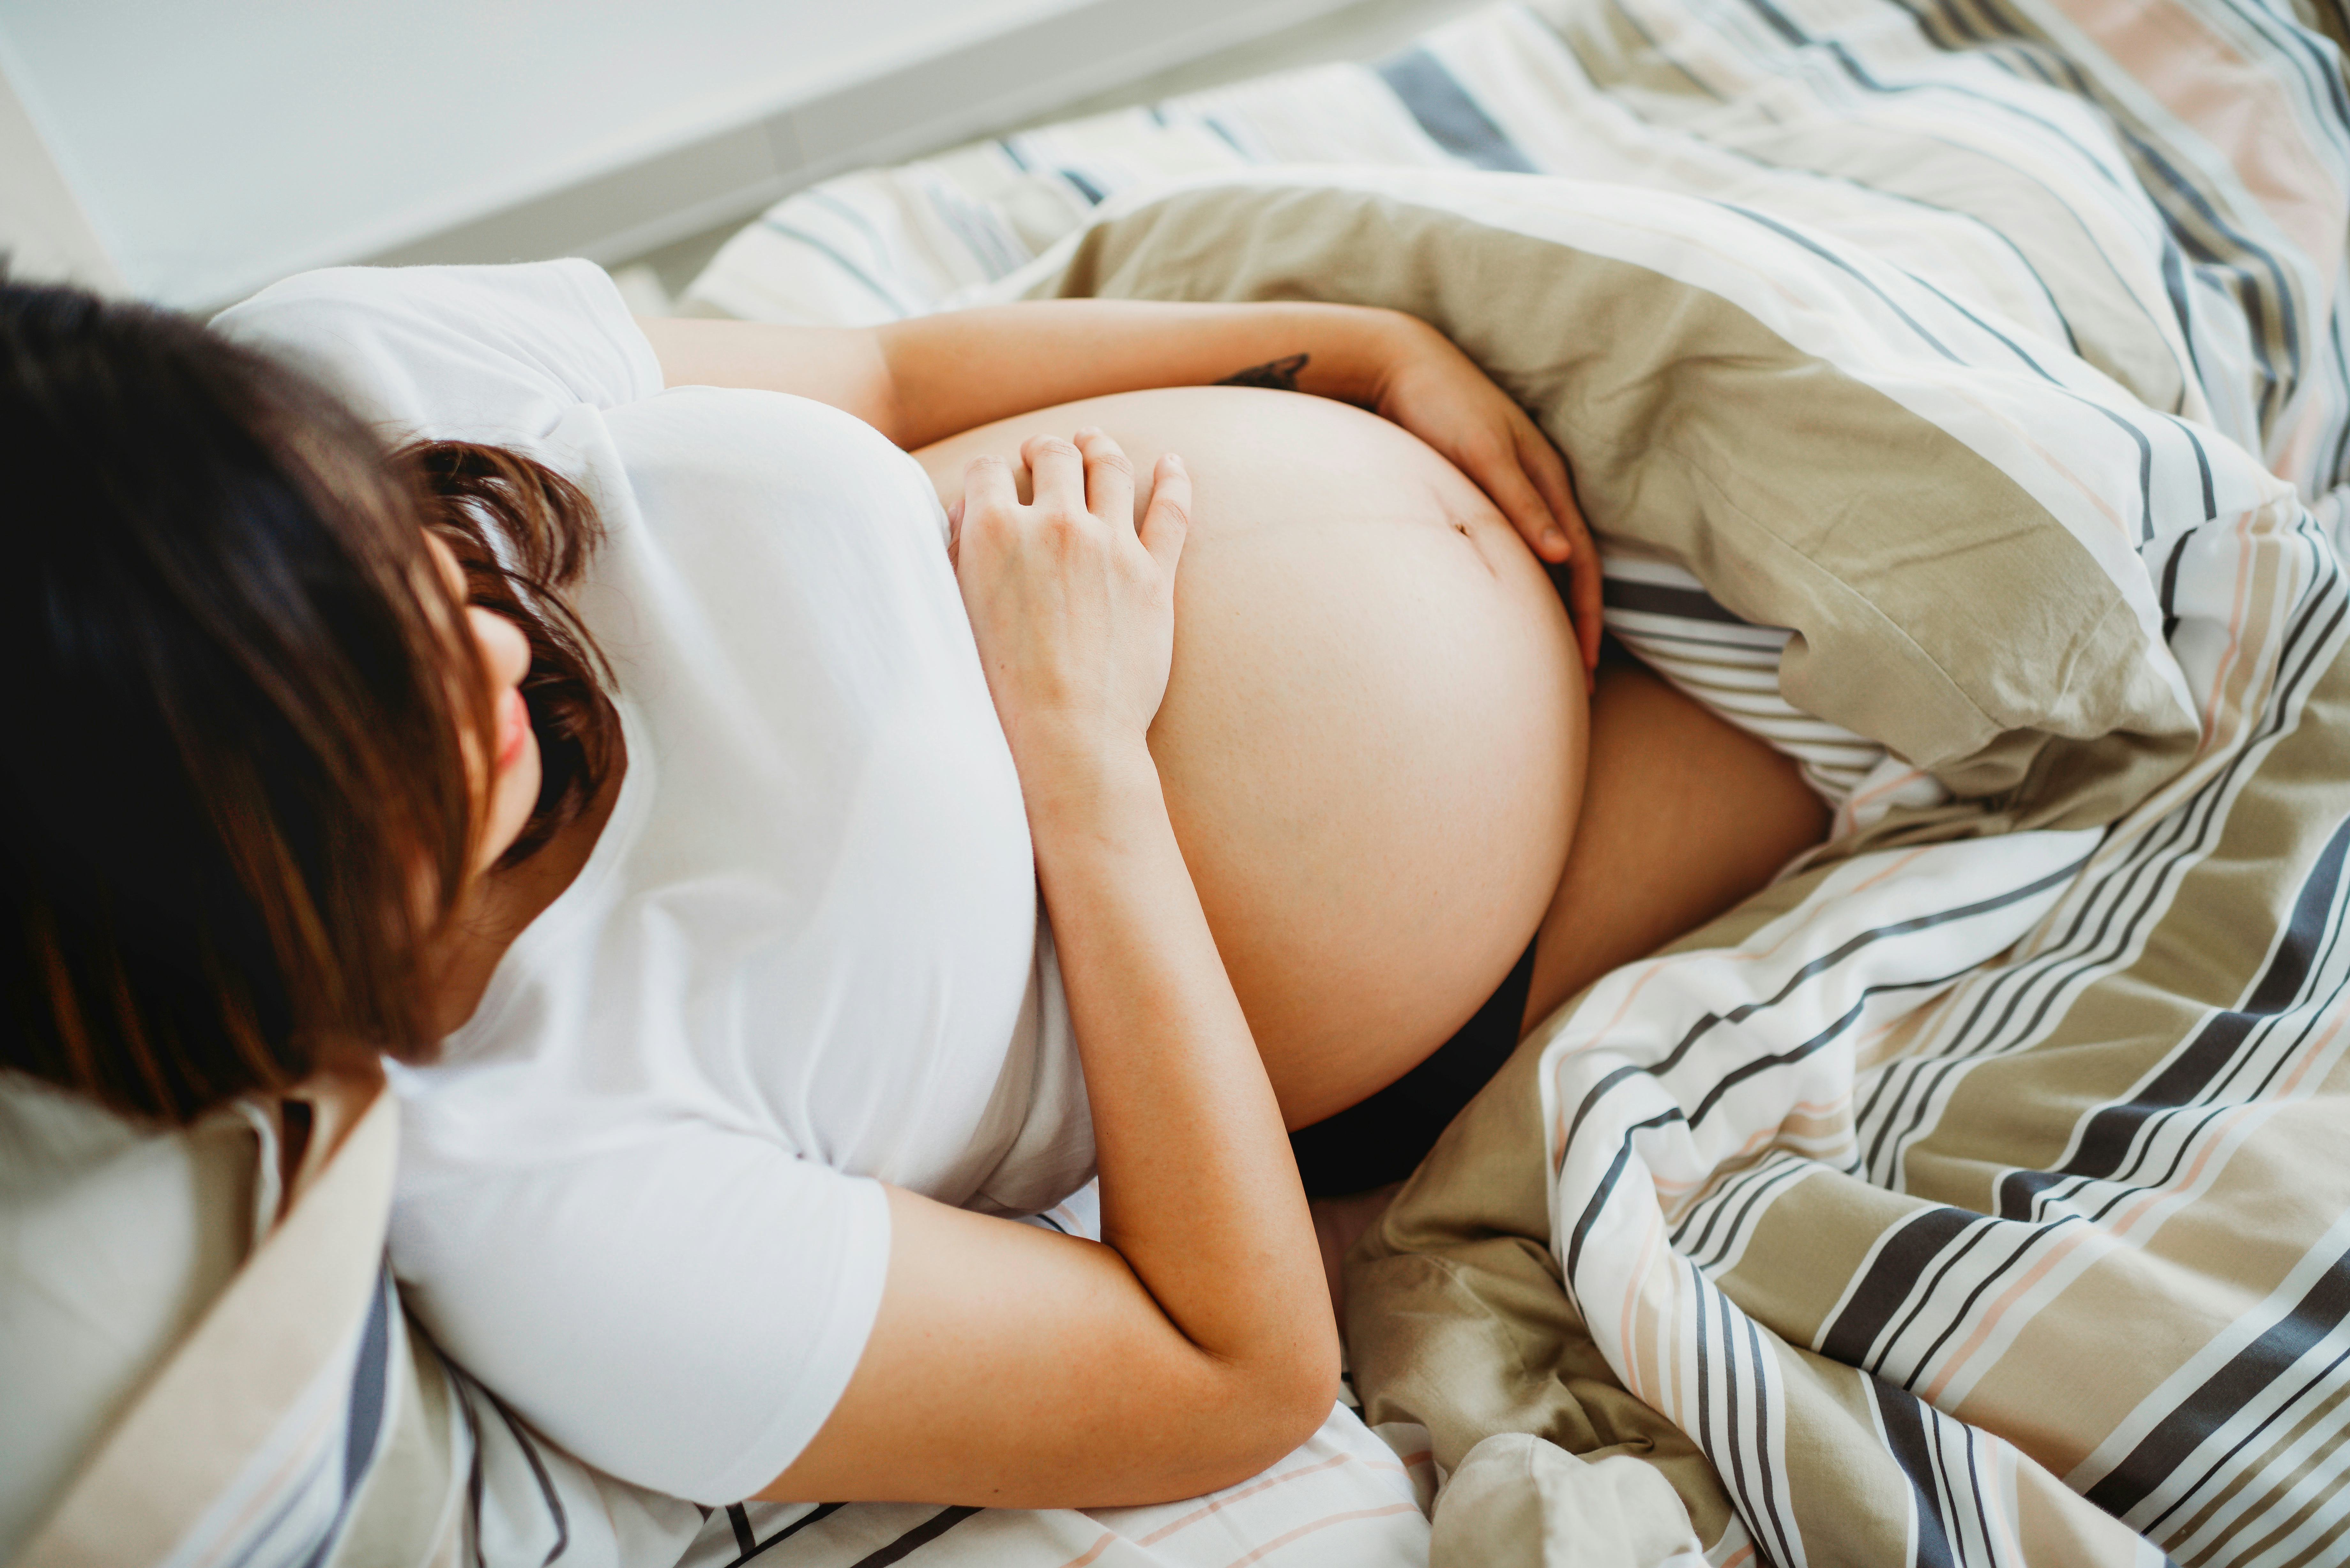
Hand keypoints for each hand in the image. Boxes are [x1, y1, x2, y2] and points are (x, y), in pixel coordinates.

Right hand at [951, 428, 1191, 798]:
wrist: (1065, 734)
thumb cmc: (998, 687)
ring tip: (1094, 443)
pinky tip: (1172, 464)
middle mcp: (1053, 523)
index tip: (994, 483)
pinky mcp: (1153, 575)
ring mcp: (1110, 545)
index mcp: (994, 530)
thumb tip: (968, 514)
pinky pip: (1170, 511)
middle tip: (1042, 453)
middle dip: (1045, 449)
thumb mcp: (957, 611)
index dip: (989, 474)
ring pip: (1109, 468)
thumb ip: (960, 554)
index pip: (988, 469)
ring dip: (1099, 447)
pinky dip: (1174, 480)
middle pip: (1053, 456)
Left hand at [1370, 323, 1600, 677]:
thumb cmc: (1440, 403)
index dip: (1585, 617)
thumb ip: (1521, 503)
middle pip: (1569, 572)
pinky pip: (1511, 550)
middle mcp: (1536, 490)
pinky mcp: (1481, 492)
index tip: (1584, 667)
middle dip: (1574, 628)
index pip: (1581, 564)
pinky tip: (1507, 612)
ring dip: (1547, 612)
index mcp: (1548, 480)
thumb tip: (1564, 555)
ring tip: (1547, 662)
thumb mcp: (1483, 453)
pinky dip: (1518, 585)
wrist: (1397, 365)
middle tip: (1577, 685)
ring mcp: (1511, 492)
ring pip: (1542, 564)